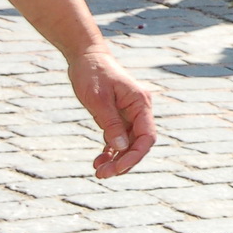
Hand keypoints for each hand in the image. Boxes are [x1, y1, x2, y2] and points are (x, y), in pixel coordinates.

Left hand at [65, 48, 156, 177]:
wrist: (85, 57)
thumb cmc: (92, 74)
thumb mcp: (98, 100)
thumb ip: (111, 124)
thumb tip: (121, 149)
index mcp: (141, 103)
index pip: (147, 137)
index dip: (135, 156)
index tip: (117, 169)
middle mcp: (139, 110)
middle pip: (139, 144)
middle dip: (124, 162)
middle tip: (102, 175)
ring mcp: (129, 114)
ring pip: (129, 144)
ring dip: (116, 160)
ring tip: (98, 171)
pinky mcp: (118, 116)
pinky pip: (118, 139)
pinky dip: (110, 151)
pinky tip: (99, 160)